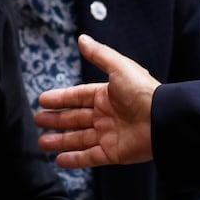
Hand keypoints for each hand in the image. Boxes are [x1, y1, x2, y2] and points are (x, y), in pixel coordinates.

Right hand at [35, 36, 158, 167]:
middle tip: (37, 120)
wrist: (162, 119)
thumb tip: (82, 38)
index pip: (78, 96)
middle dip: (56, 120)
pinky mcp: (113, 153)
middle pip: (75, 118)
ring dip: (60, 141)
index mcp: (107, 95)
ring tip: (42, 142)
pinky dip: (74, 160)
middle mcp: (106, 115)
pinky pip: (90, 157)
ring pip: (79, 139)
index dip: (60, 98)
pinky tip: (59, 160)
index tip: (42, 100)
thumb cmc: (142, 91)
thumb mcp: (119, 67)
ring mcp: (109, 135)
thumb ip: (99, 55)